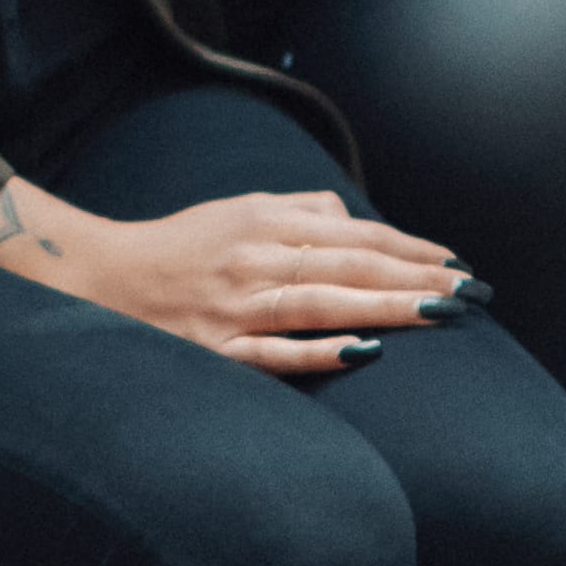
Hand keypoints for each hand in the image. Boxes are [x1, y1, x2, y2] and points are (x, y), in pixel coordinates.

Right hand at [0, 181, 475, 377]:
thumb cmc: (177, 249)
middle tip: (471, 296)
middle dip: (417, 279)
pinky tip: (364, 353)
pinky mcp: (213, 349)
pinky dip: (318, 351)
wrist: (94, 279)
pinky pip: (272, 352)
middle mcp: (255, 259)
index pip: (356, 236)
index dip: (411, 249)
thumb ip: (300, 213)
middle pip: (351, 267)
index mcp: (266, 224)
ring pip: (322, 303)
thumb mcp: (239, 212)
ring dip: (387, 307)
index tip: (459, 267)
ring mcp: (234, 306)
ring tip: (441, 314)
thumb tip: (355, 223)